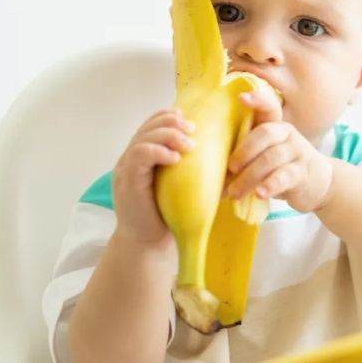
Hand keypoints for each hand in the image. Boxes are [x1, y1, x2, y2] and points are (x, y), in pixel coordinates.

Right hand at [112, 108, 194, 247]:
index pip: (151, 125)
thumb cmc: (169, 216)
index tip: (189, 119)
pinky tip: (175, 157)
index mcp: (143, 156)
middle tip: (192, 129)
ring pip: (143, 138)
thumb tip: (234, 162)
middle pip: (147, 127)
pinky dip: (157, 152)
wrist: (149, 245)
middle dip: (171, 123)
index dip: (168, 116)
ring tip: (188, 143)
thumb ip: (200, 172)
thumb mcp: (186, 188)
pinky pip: (138, 157)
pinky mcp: (127, 182)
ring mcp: (126, 170)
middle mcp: (131, 159)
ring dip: (168, 135)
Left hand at [225, 91, 332, 212]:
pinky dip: (270, 185)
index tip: (241, 98)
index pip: (269, 107)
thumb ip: (244, 154)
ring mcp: (297, 152)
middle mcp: (287, 134)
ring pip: (271, 158)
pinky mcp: (303, 172)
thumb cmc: (280, 168)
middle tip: (230, 168)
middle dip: (244, 150)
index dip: (257, 100)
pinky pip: (285, 176)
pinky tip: (260, 194)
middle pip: (266, 133)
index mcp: (274, 126)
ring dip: (250, 176)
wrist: (317, 183)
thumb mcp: (265, 155)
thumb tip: (207, 168)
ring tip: (235, 193)